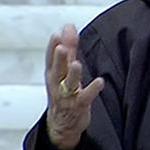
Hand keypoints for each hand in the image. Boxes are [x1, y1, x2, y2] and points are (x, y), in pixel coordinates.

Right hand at [45, 24, 104, 149]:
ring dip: (72, 74)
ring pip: (68, 84)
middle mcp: (58, 84)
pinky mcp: (78, 106)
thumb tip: (68, 26)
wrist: (62, 124)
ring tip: (76, 64)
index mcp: (53, 74)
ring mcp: (67, 96)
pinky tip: (99, 81)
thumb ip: (69, 47)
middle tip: (61, 47)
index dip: (52, 48)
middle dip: (59, 59)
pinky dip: (92, 90)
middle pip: (57, 70)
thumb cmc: (63, 92)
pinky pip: (85, 97)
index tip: (56, 35)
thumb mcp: (63, 69)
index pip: (50, 59)